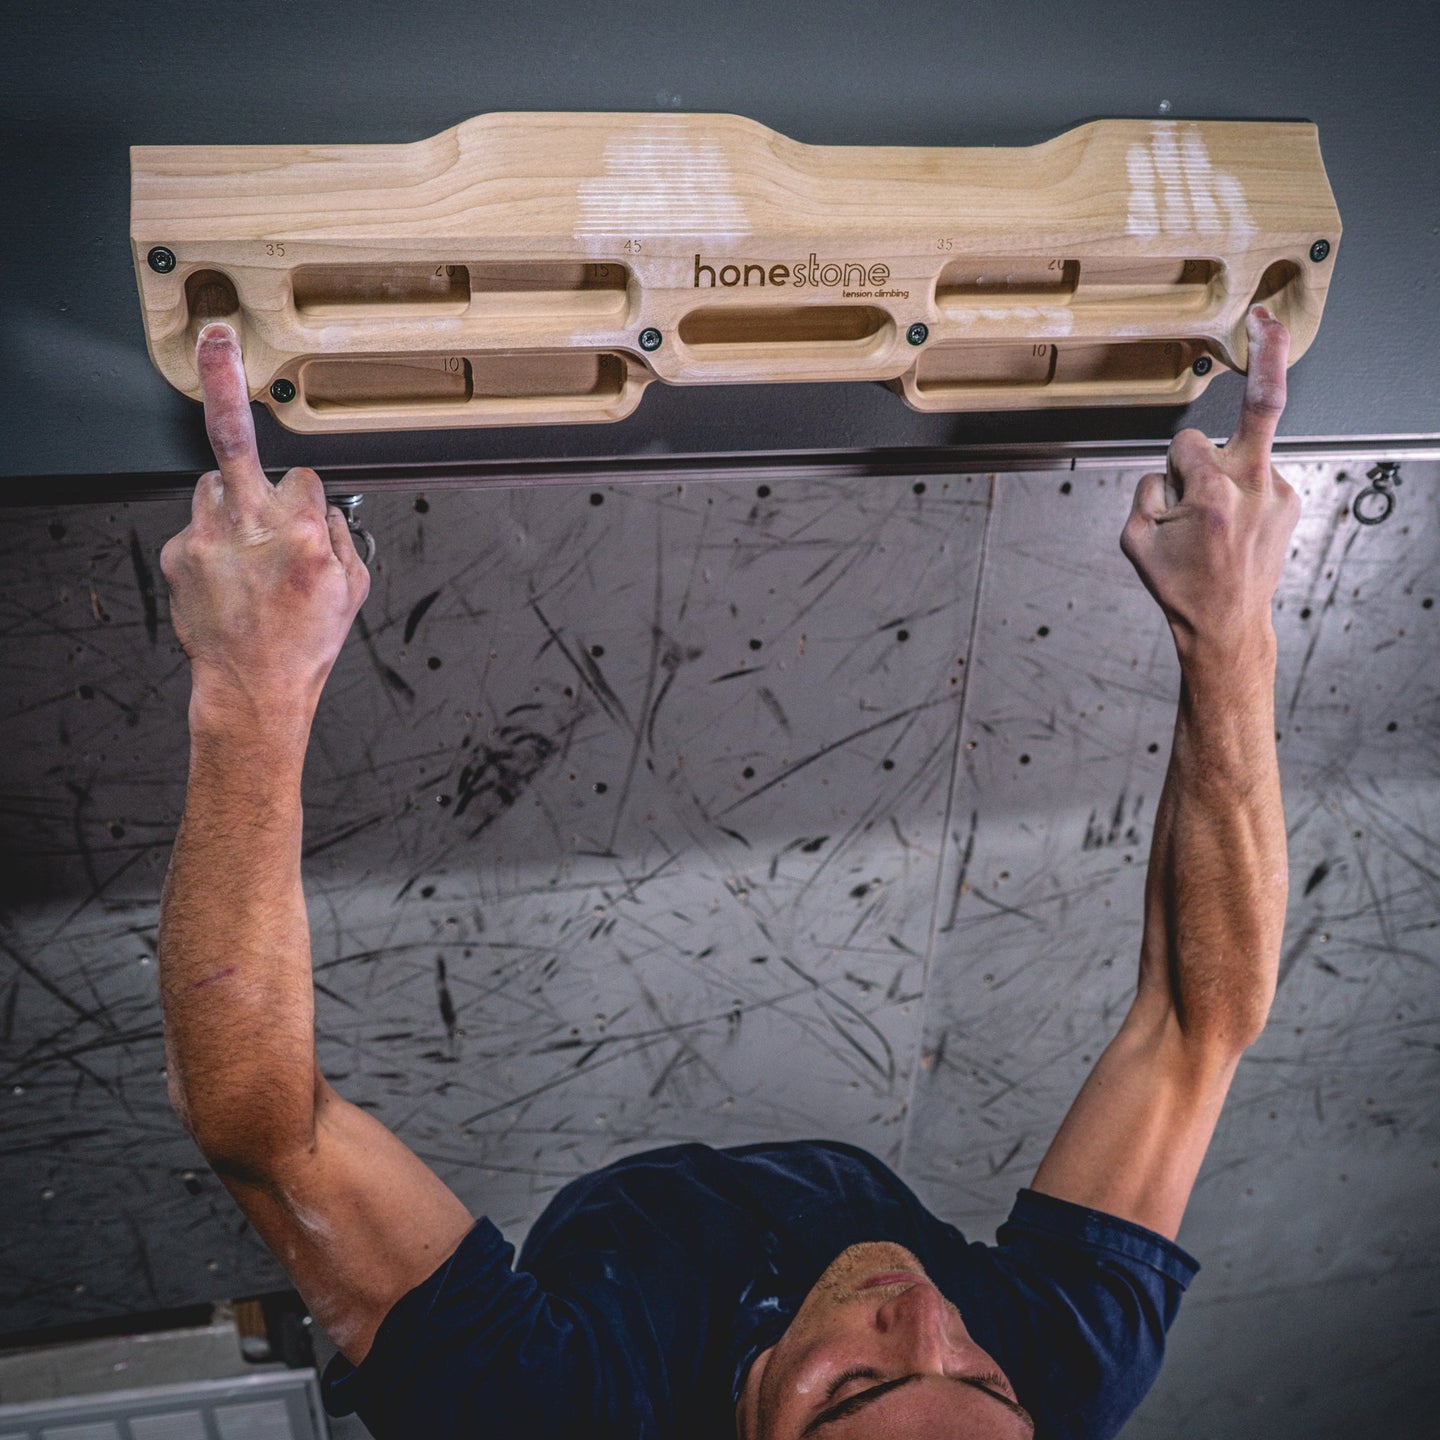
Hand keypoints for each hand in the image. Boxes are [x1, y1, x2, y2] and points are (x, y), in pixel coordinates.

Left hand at [159, 324, 369, 721]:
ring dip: (230, 502)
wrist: (253, 689)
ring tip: (244, 549)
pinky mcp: (179, 554)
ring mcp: (208, 538)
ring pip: (213, 484)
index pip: (306, 478)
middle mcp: (252, 527)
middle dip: (223, 384)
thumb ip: (342, 539)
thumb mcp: (353, 591)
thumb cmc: (304, 645)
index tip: (306, 509)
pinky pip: (196, 526)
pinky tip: (226, 579)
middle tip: (217, 339)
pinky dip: (211, 542)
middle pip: (234, 440)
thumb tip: (327, 511)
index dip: (308, 497)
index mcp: (303, 533)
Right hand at [1120, 305, 1301, 656]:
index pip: (1184, 442)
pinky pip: (1255, 477)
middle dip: (1267, 354)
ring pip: (1240, 455)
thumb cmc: (1179, 586)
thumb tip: (1169, 468)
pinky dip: (1239, 493)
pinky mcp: (1290, 501)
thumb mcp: (1135, 539)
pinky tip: (1231, 528)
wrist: (1226, 626)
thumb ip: (1147, 489)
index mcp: (1212, 493)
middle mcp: (1254, 485)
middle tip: (1266, 316)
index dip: (1171, 465)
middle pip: (1262, 404)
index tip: (1174, 485)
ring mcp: (1279, 493)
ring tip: (1217, 528)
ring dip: (1223, 476)